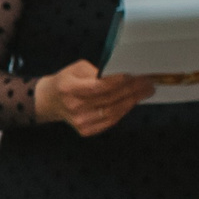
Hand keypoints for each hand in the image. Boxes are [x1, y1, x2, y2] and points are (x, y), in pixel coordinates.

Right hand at [32, 61, 153, 136]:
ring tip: (145, 91)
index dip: (119, 82)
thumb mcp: (77, 68)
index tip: (136, 75)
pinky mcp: (85, 130)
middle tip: (148, 82)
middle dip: (132, 89)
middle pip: (109, 99)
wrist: (50, 101)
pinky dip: (124, 111)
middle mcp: (73, 107)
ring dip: (132, 101)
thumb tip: (122, 75)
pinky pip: (110, 121)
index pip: (99, 86)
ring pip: (113, 111)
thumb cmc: (66, 81)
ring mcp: (79, 121)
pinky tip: (132, 102)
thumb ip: (97, 71)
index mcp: (69, 88)